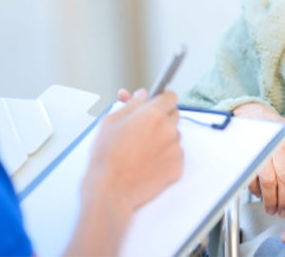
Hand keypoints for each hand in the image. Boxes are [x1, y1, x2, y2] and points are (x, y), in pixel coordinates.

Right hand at [85, 89, 182, 213]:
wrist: (110, 189)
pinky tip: (148, 162)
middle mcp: (168, 129)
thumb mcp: (110, 121)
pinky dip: (166, 156)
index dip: (161, 100)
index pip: (170, 97)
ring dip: (164, 137)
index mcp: (153, 114)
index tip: (156, 105)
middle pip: (174, 115)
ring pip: (175, 135)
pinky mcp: (177, 167)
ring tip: (142, 149)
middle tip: (144, 129)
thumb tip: (142, 95)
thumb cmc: (107, 157)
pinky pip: (176, 155)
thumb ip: (131, 103)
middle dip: (162, 118)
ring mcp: (175, 149)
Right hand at [233, 102, 284, 217]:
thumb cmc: (276, 130)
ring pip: (267, 179)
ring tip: (273, 209)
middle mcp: (277, 140)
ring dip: (270, 198)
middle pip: (284, 174)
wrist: (250, 114)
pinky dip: (256, 190)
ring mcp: (260, 147)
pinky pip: (252, 177)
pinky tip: (261, 195)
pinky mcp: (247, 153)